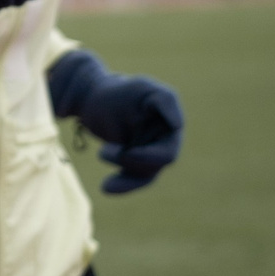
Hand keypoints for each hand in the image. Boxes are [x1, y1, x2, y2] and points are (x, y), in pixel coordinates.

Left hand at [49, 50, 183, 193]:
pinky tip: (105, 188)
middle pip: (155, 167)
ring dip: (124, 174)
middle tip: (103, 151)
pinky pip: (134, 178)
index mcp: (171, 126)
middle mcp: (164, 142)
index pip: (168, 152)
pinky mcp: (135, 161)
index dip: (148, 157)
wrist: (95, 98)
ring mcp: (150, 152)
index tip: (128, 152)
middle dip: (129, 161)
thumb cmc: (120, 90)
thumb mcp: (142, 87)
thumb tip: (179, 125)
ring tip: (102, 157)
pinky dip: (122, 184)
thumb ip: (165, 100)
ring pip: (145, 175)